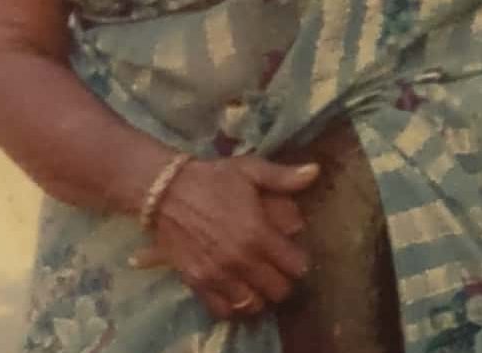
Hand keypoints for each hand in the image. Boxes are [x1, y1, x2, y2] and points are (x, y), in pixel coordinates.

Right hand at [132, 155, 320, 320]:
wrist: (166, 191)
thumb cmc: (213, 178)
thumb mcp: (250, 170)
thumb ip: (284, 177)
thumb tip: (316, 172)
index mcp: (258, 233)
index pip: (294, 265)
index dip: (299, 261)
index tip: (295, 255)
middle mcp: (240, 260)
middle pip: (278, 290)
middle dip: (283, 280)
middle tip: (278, 269)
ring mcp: (217, 275)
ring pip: (253, 304)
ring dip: (260, 295)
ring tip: (259, 282)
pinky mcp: (197, 283)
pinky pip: (222, 310)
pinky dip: (233, 306)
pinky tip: (237, 291)